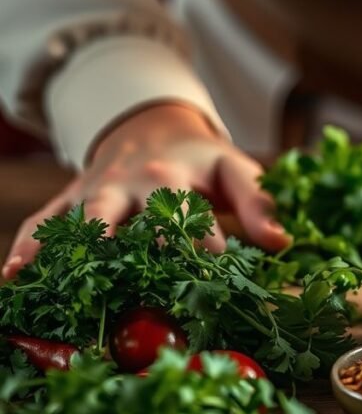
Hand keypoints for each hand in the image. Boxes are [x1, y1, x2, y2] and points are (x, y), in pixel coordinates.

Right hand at [2, 103, 289, 278]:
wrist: (151, 125)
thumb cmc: (200, 161)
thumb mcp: (234, 171)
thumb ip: (258, 203)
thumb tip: (282, 242)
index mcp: (178, 176)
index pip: (190, 209)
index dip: (202, 239)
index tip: (212, 266)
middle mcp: (134, 182)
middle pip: (128, 211)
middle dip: (127, 247)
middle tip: (128, 288)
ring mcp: (98, 190)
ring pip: (80, 218)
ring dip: (70, 250)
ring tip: (51, 286)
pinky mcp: (70, 199)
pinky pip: (42, 222)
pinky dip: (25, 248)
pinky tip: (11, 280)